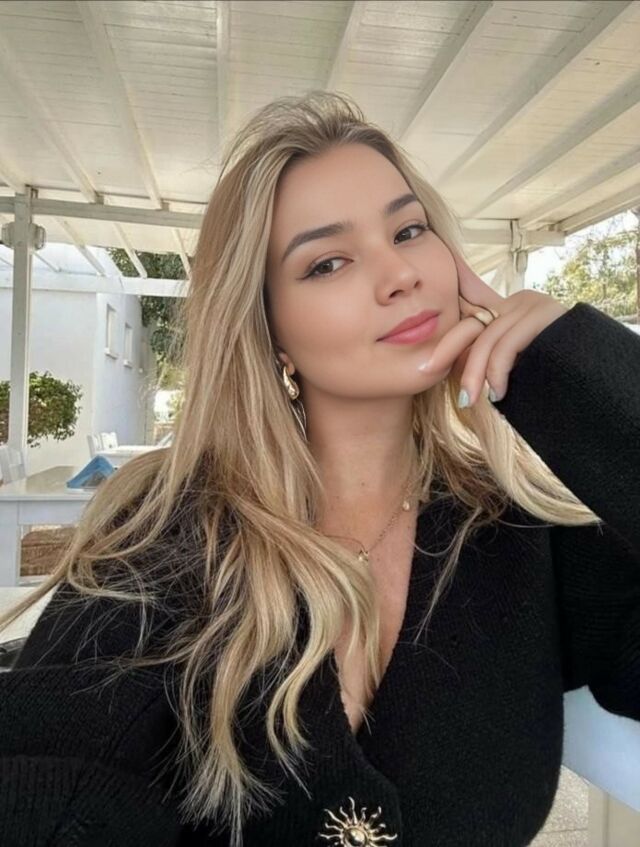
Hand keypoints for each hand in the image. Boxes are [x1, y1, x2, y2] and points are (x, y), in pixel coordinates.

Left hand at [419, 251, 568, 406]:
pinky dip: (497, 371)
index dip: (446, 341)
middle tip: (428, 372)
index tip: (425, 364)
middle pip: (472, 325)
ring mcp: (533, 305)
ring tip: (471, 399)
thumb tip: (455, 378)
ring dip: (475, 373)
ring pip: (488, 339)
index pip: (469, 319)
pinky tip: (497, 393)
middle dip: (448, 351)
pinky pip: (508, 344)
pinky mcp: (545, 315)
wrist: (592, 378)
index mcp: (508, 310)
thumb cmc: (549, 377)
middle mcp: (519, 302)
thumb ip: (487, 362)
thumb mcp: (511, 368)